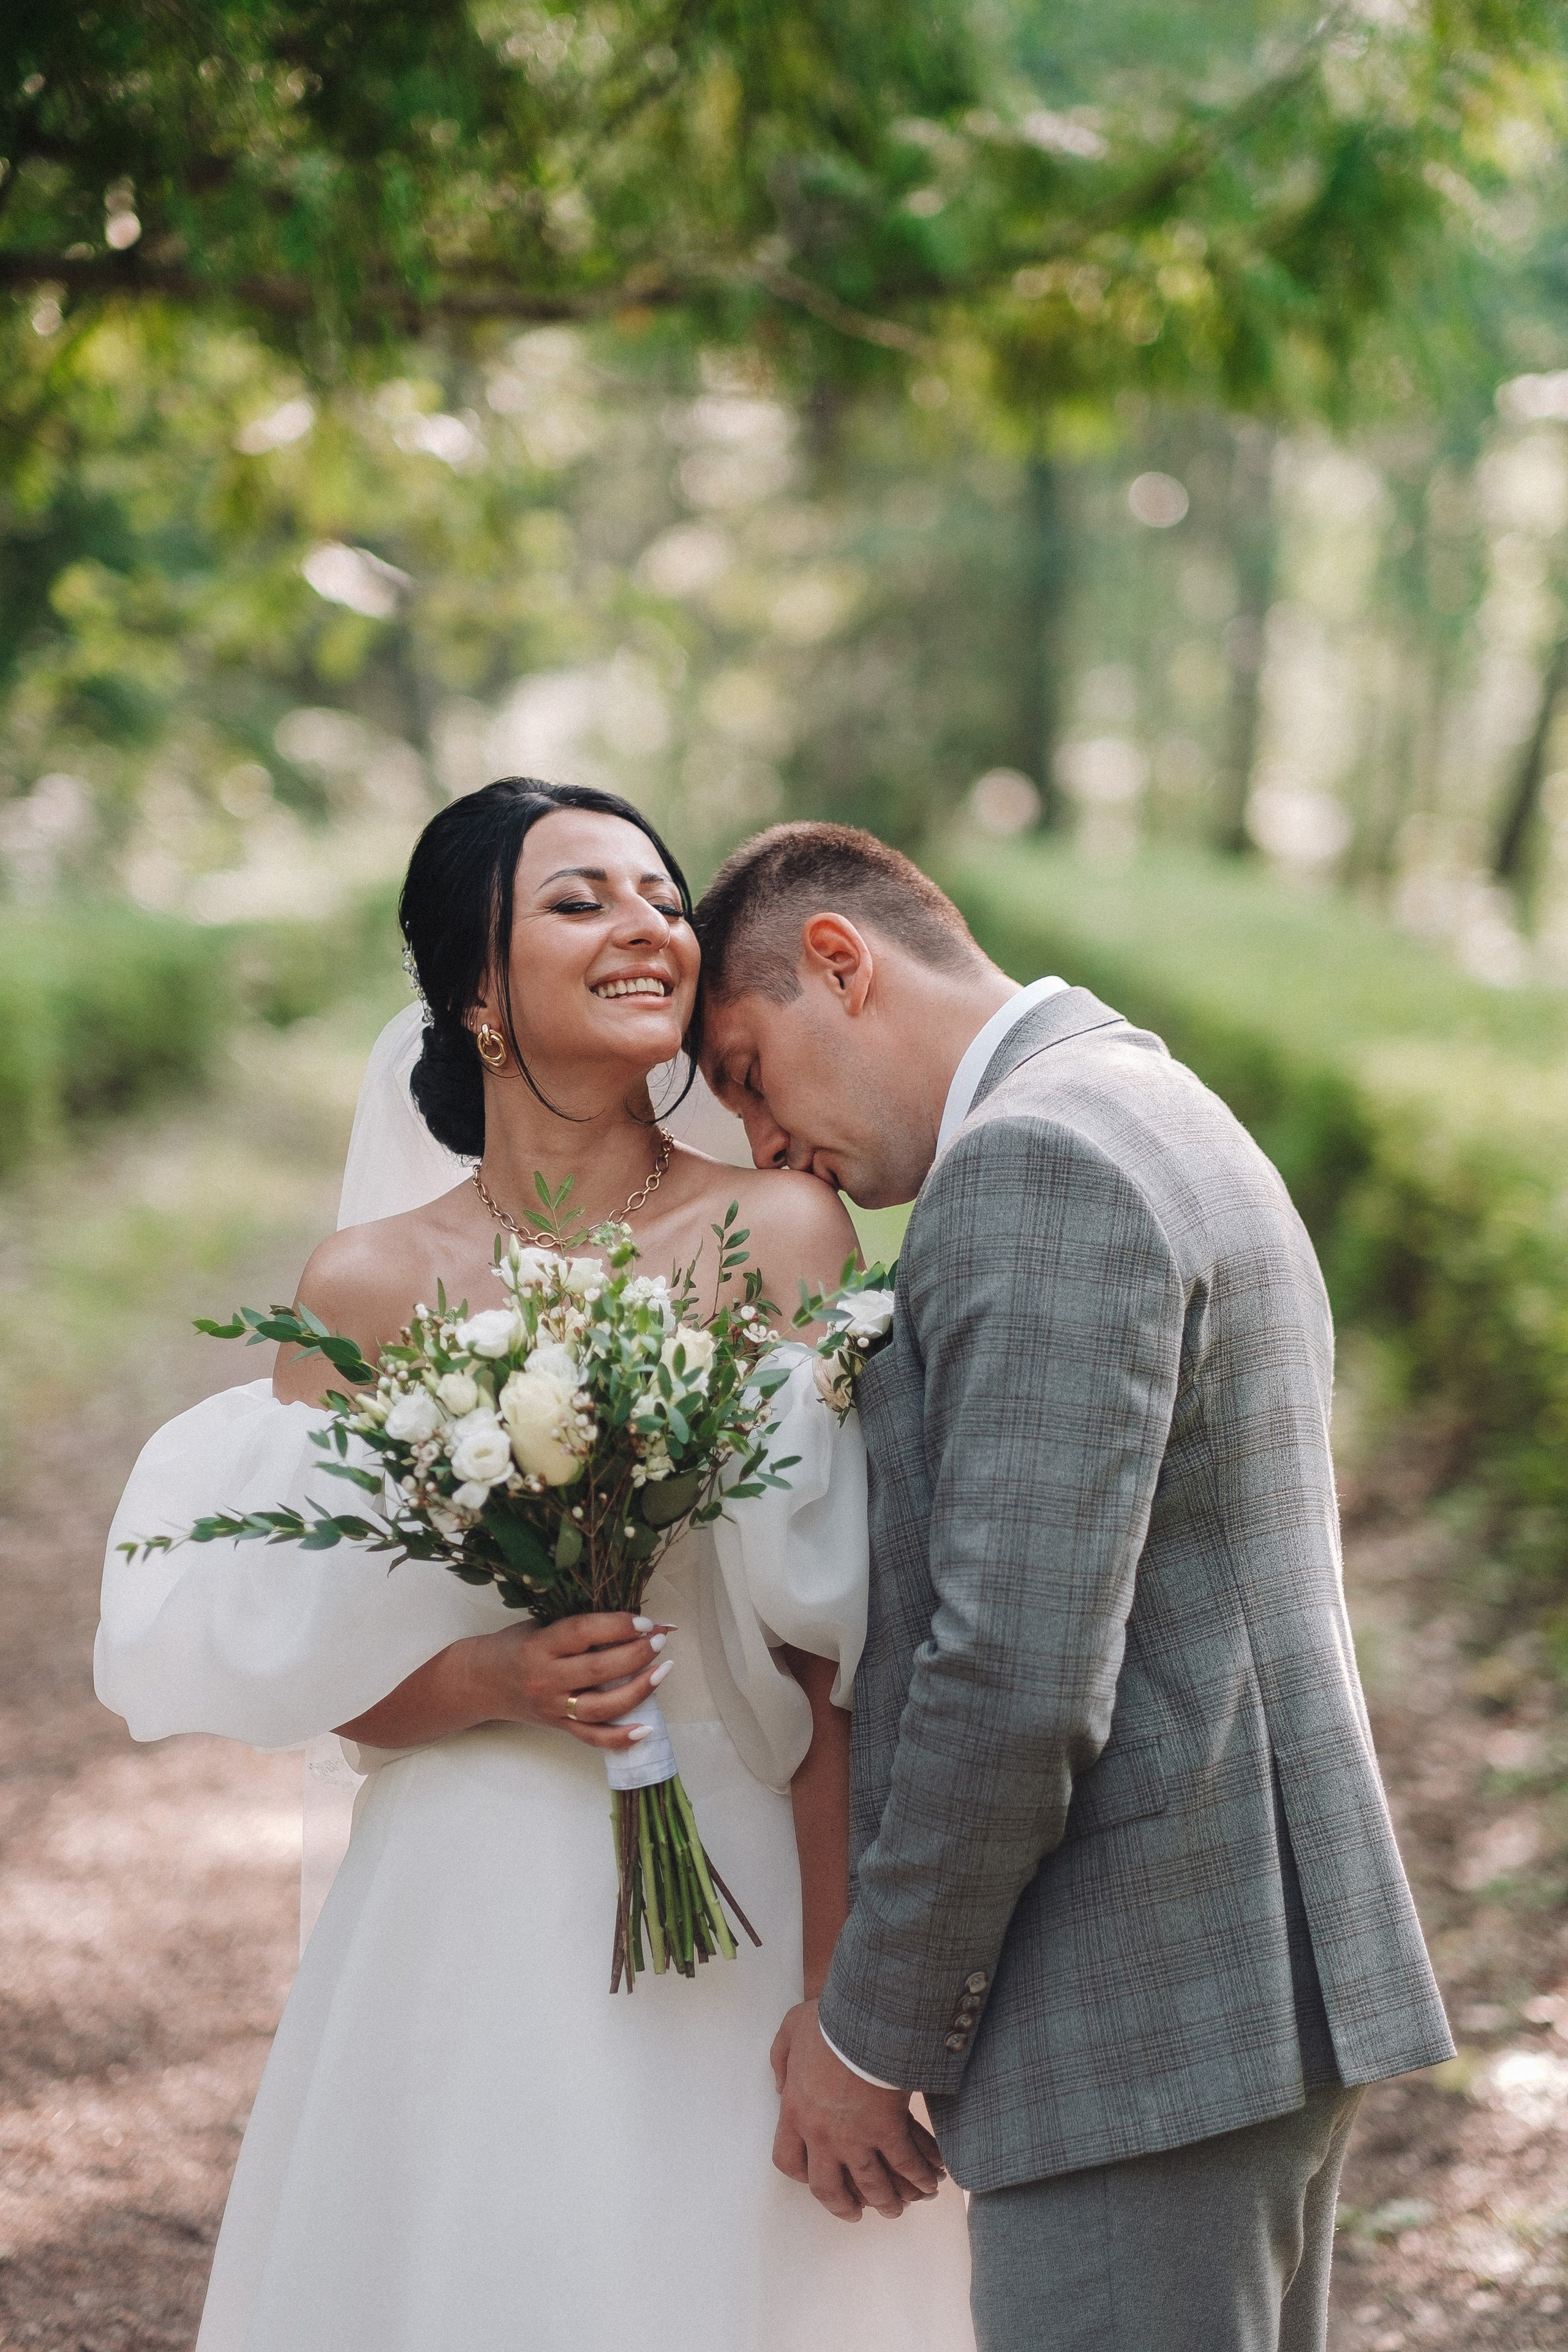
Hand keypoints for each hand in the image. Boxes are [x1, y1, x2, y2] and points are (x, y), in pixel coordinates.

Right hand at [458, 1613, 671, 1753]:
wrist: (480, 1683)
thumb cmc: (514, 1645)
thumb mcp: (538, 1625)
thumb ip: (576, 1626)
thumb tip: (631, 1619)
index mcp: (539, 1645)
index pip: (583, 1632)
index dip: (618, 1625)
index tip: (646, 1620)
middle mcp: (546, 1678)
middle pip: (599, 1670)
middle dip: (636, 1653)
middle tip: (661, 1640)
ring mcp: (553, 1708)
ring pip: (601, 1707)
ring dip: (638, 1690)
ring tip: (663, 1670)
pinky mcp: (559, 1727)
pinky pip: (593, 1738)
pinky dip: (620, 1737)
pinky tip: (646, 1728)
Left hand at [771, 1999, 944, 2222]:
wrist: (863, 2019)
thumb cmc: (828, 2021)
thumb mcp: (791, 2031)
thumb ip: (781, 2059)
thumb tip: (780, 2085)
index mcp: (794, 2111)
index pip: (787, 2160)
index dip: (802, 2175)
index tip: (815, 2178)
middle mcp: (821, 2133)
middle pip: (827, 2187)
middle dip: (842, 2205)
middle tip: (856, 2212)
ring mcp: (855, 2136)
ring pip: (869, 2185)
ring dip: (885, 2200)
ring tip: (897, 2208)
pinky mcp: (888, 2130)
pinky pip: (904, 2165)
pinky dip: (918, 2178)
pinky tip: (929, 2183)